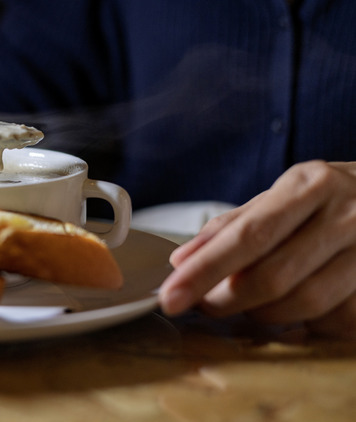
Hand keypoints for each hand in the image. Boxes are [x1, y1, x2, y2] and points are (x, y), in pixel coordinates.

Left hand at [159, 160, 355, 338]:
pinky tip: (293, 309)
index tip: (171, 295)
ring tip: (247, 304)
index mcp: (310, 186)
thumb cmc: (329, 200)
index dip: (204, 270)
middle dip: (227, 300)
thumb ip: (233, 225)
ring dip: (263, 314)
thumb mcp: (284, 195)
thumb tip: (182, 259)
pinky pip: (335, 320)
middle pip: (273, 277)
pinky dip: (304, 323)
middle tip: (204, 305)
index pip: (247, 236)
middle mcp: (347, 215)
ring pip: (304, 304)